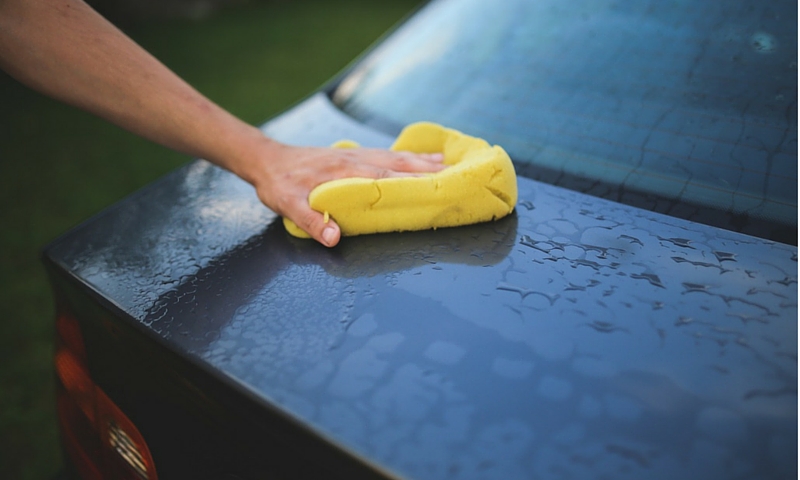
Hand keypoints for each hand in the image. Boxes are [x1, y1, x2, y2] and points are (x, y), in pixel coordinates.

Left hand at [242, 138, 445, 246]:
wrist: (267, 159)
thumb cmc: (278, 184)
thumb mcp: (287, 204)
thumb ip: (310, 221)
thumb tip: (334, 239)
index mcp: (344, 171)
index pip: (385, 177)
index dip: (412, 182)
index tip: (437, 187)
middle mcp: (355, 159)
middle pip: (398, 164)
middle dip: (428, 171)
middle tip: (456, 177)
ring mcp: (356, 155)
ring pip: (396, 157)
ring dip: (423, 161)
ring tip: (449, 165)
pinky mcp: (354, 155)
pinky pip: (388, 154)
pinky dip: (409, 156)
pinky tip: (422, 158)